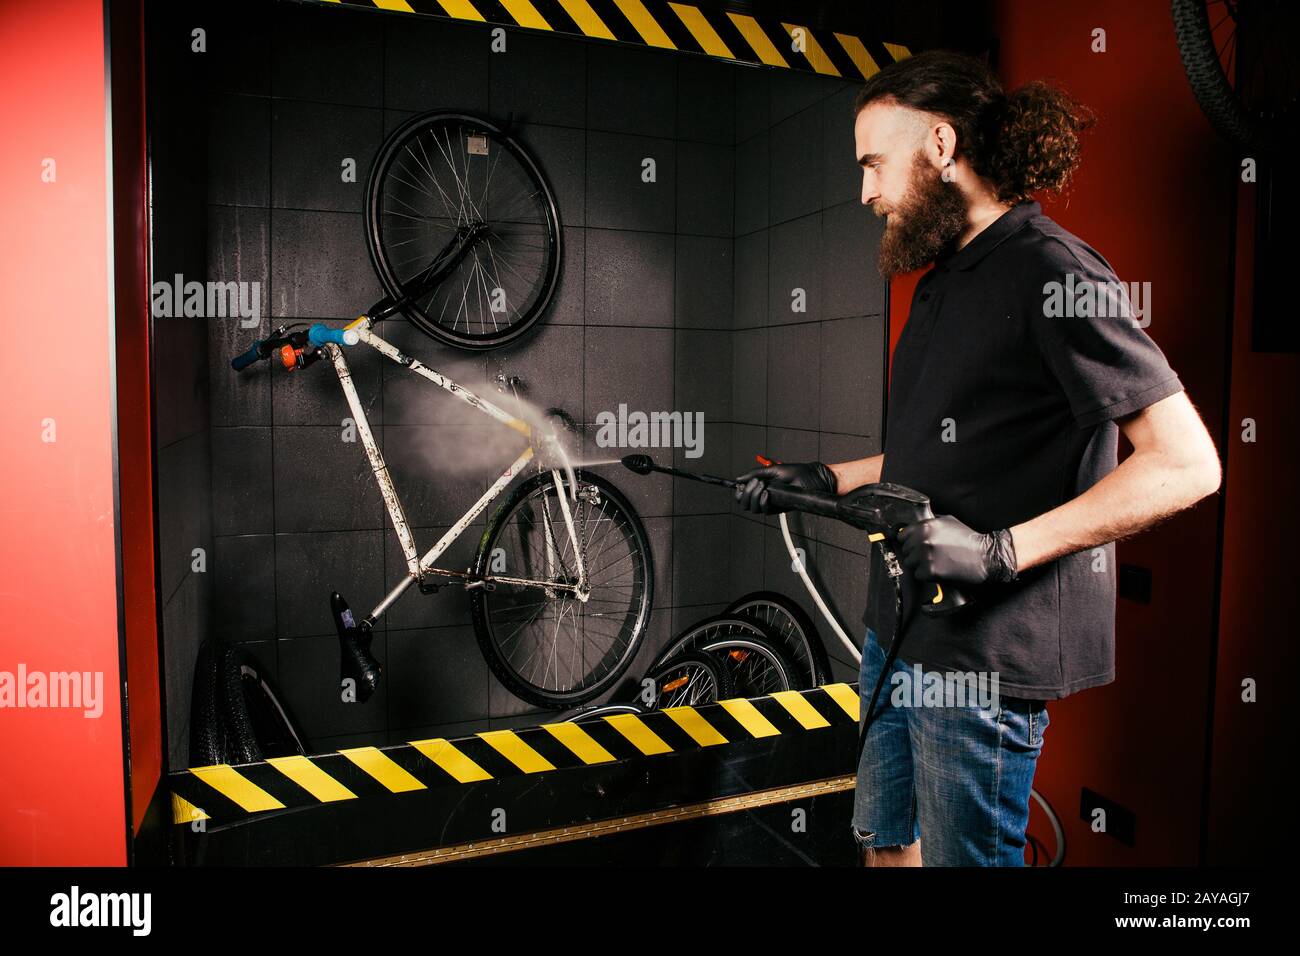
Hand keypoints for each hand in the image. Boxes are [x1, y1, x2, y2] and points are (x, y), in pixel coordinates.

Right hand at [734, 462, 836, 513]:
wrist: (810, 478)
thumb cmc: (796, 473)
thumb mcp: (773, 469)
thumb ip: (755, 473)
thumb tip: (739, 478)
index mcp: (760, 486)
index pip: (743, 494)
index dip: (739, 491)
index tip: (741, 485)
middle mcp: (763, 496)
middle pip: (745, 503)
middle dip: (746, 493)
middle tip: (755, 483)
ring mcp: (770, 503)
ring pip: (753, 509)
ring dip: (754, 497)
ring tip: (763, 486)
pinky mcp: (778, 509)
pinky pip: (765, 511)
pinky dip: (763, 502)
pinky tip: (767, 493)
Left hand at [898, 515, 1018, 585]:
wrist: (985, 556)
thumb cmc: (968, 540)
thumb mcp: (948, 522)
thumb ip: (929, 524)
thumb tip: (914, 529)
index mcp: (925, 526)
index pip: (902, 535)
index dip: (909, 541)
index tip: (915, 545)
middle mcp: (923, 540)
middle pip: (906, 550)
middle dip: (915, 553)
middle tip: (932, 555)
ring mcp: (925, 556)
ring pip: (910, 563)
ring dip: (920, 565)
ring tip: (937, 562)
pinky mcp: (930, 571)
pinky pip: (919, 575)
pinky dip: (927, 575)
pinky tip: (939, 570)